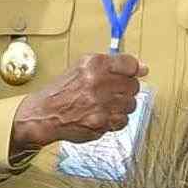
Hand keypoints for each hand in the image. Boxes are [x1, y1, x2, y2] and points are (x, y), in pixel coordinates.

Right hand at [9, 53, 146, 154]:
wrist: (44, 115)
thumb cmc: (62, 92)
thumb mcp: (82, 68)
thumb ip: (113, 65)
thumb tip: (143, 69)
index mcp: (94, 65)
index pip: (130, 64)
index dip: (133, 70)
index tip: (134, 73)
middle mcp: (98, 83)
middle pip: (133, 86)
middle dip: (125, 89)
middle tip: (111, 91)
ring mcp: (100, 105)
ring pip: (131, 105)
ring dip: (121, 106)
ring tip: (105, 104)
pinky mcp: (101, 123)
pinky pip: (123, 121)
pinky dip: (115, 120)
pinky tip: (102, 115)